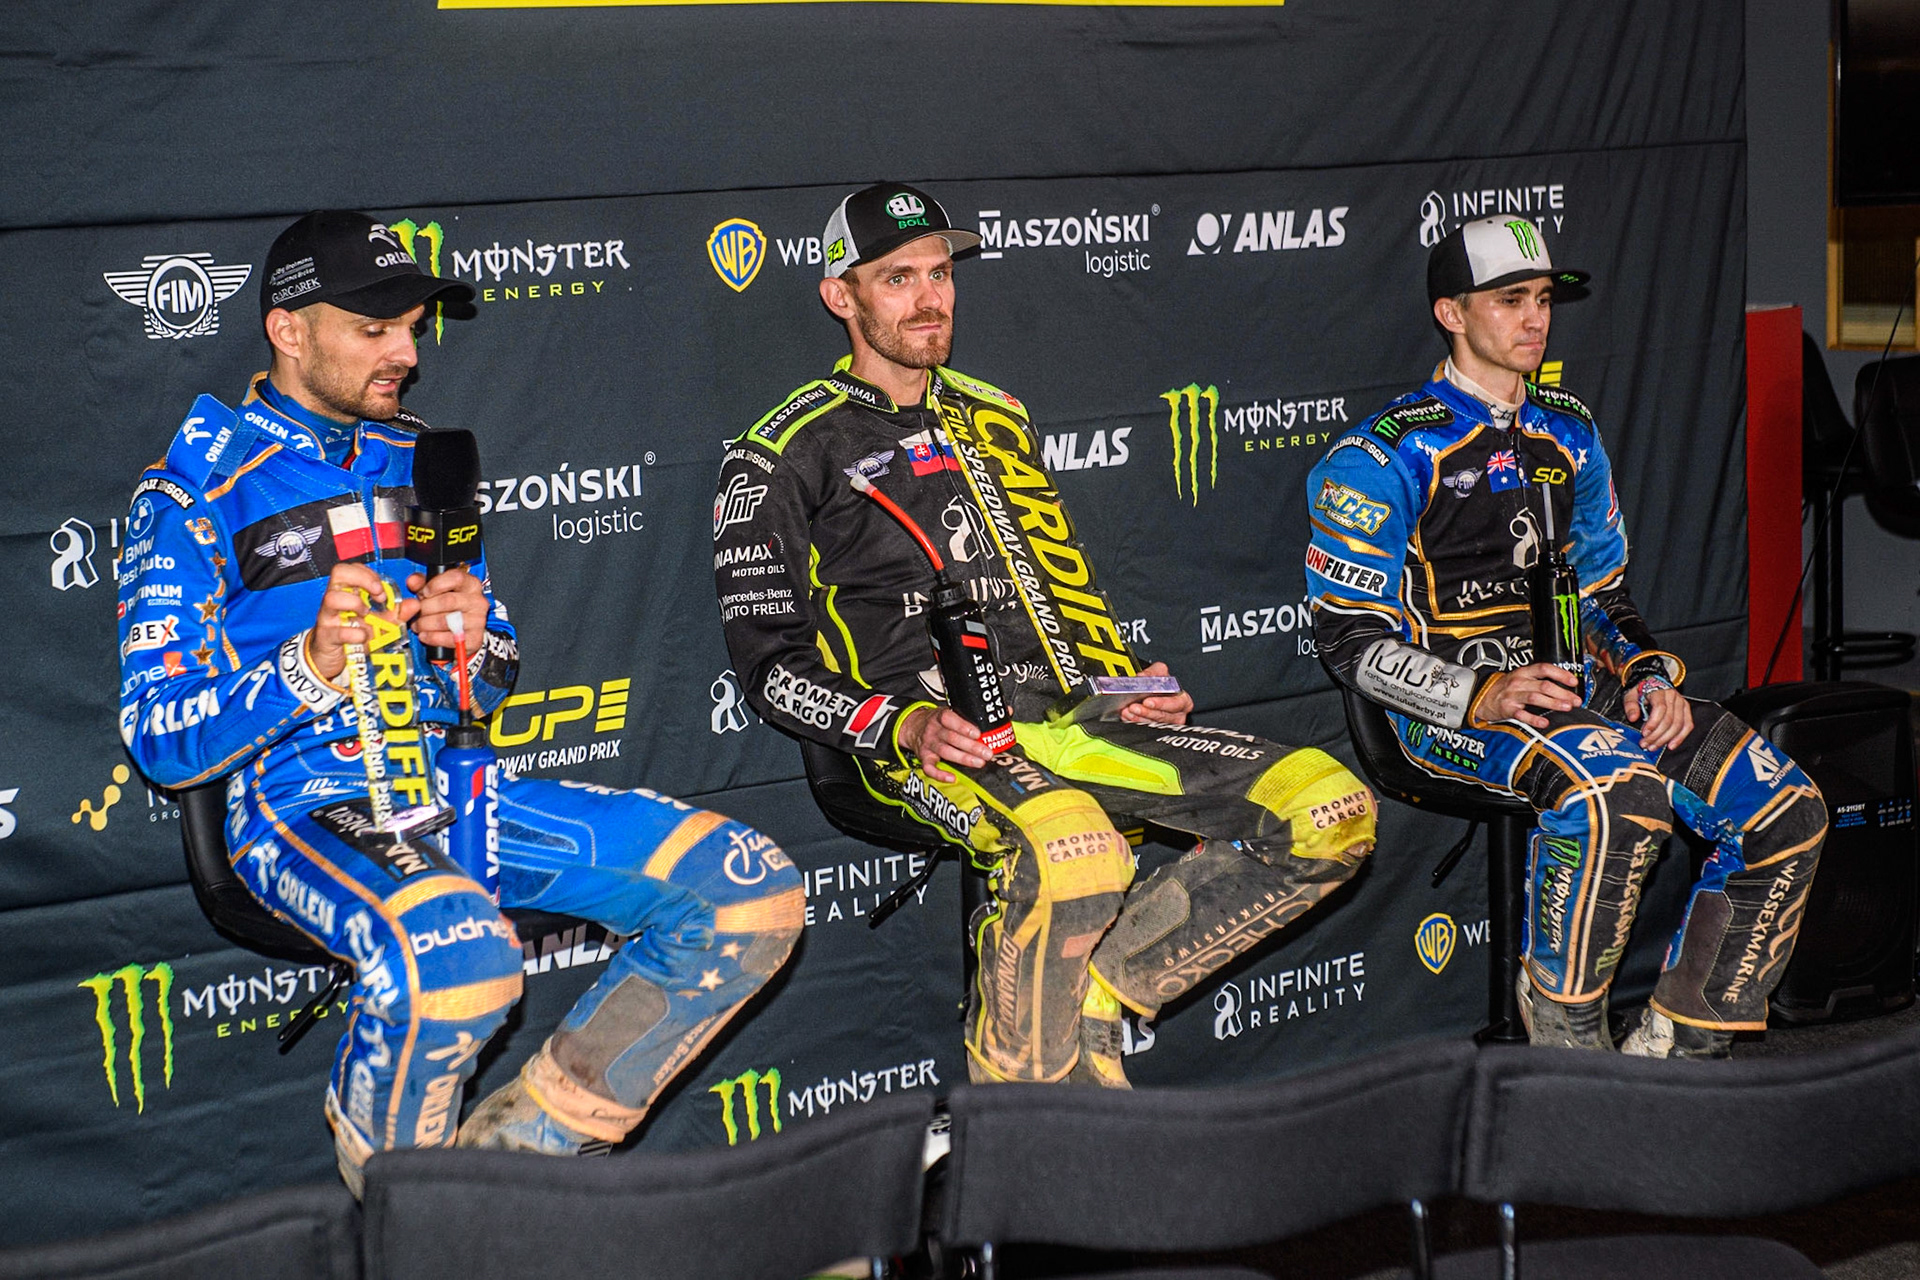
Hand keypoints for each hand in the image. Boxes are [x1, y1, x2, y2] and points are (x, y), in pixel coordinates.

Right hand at [309, 563, 414, 681]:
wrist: (333, 658)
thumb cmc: (353, 634)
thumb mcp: (378, 623)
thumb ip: (397, 613)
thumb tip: (414, 604)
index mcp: (347, 592)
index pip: (352, 568)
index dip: (369, 574)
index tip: (382, 591)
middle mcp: (334, 600)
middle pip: (339, 572)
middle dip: (363, 579)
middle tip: (378, 597)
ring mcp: (327, 617)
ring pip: (332, 598)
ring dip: (355, 604)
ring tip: (366, 615)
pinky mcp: (326, 636)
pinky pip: (337, 630)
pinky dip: (353, 633)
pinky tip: (362, 637)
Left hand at [407, 568, 487, 651]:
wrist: (461, 630)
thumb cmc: (448, 606)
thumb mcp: (434, 590)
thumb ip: (422, 583)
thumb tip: (412, 581)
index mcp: (470, 584)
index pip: (456, 578)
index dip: (436, 585)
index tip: (423, 592)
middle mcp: (477, 601)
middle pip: (448, 601)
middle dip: (426, 607)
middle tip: (416, 611)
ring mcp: (478, 621)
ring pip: (446, 621)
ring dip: (425, 624)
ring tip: (417, 624)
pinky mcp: (474, 639)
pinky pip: (449, 638)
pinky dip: (432, 638)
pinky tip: (424, 635)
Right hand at [898, 705, 991, 782]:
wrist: (914, 727)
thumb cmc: (939, 721)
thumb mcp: (954, 711)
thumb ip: (976, 713)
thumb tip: (1006, 711)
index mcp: (941, 716)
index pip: (950, 718)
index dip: (963, 726)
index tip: (978, 733)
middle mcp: (934, 730)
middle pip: (952, 738)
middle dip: (971, 747)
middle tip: (987, 753)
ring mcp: (928, 744)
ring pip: (945, 752)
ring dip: (963, 759)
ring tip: (979, 763)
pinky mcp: (924, 757)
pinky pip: (929, 767)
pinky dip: (939, 774)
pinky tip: (952, 778)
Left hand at [1118, 661, 1192, 726]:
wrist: (1153, 691)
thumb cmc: (1161, 683)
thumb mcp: (1160, 671)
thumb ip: (1153, 672)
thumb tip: (1143, 677)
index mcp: (1182, 701)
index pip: (1176, 704)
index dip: (1161, 704)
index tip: (1147, 701)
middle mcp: (1177, 715)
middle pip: (1162, 717)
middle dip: (1146, 712)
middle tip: (1133, 707)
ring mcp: (1166, 724)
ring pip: (1153, 724)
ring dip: (1138, 718)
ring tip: (1128, 711)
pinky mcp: (1155, 729)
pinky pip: (1144, 727)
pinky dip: (1134, 721)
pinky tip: (1127, 716)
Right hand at [1472, 662, 1581, 729]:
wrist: (1483, 697)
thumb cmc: (1507, 688)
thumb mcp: (1522, 678)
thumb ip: (1540, 680)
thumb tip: (1565, 687)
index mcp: (1524, 672)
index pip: (1544, 668)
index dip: (1560, 674)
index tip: (1574, 682)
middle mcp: (1519, 682)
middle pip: (1544, 685)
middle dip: (1562, 693)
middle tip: (1576, 700)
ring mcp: (1512, 695)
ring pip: (1535, 697)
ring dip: (1553, 703)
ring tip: (1567, 707)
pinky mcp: (1507, 709)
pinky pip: (1522, 714)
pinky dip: (1534, 719)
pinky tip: (1544, 722)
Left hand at [1625, 680, 1692, 750]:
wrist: (1652, 680)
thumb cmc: (1641, 688)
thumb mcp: (1630, 693)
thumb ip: (1630, 705)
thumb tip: (1632, 718)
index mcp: (1659, 691)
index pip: (1660, 709)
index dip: (1653, 723)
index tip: (1644, 733)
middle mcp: (1673, 697)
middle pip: (1669, 720)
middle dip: (1657, 735)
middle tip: (1646, 744)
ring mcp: (1681, 703)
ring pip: (1678, 725)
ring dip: (1666, 739)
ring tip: (1654, 746)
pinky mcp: (1685, 709)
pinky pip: (1688, 725)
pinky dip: (1680, 737)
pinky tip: (1671, 745)